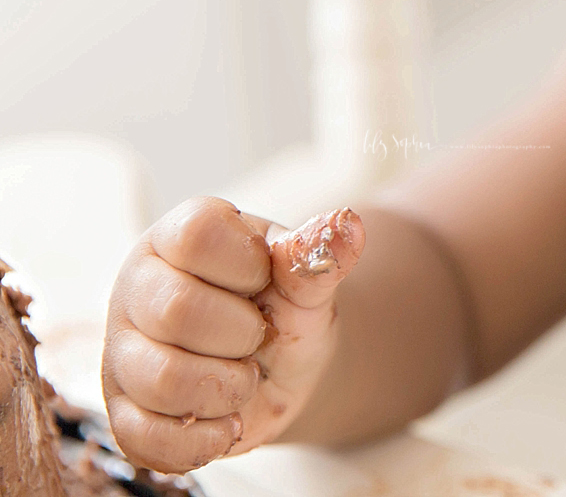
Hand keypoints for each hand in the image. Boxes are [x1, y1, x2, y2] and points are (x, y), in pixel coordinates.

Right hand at [102, 197, 364, 473]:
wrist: (281, 371)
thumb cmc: (284, 310)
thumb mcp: (306, 282)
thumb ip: (317, 257)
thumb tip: (346, 225)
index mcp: (178, 238)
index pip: (196, 236)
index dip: (247, 266)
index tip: (264, 281)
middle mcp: (139, 289)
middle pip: (176, 310)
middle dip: (242, 334)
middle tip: (257, 336)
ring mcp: (122, 351)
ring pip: (161, 378)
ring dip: (226, 388)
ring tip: (244, 378)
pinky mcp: (122, 412)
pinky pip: (144, 436)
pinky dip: (204, 438)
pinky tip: (228, 421)